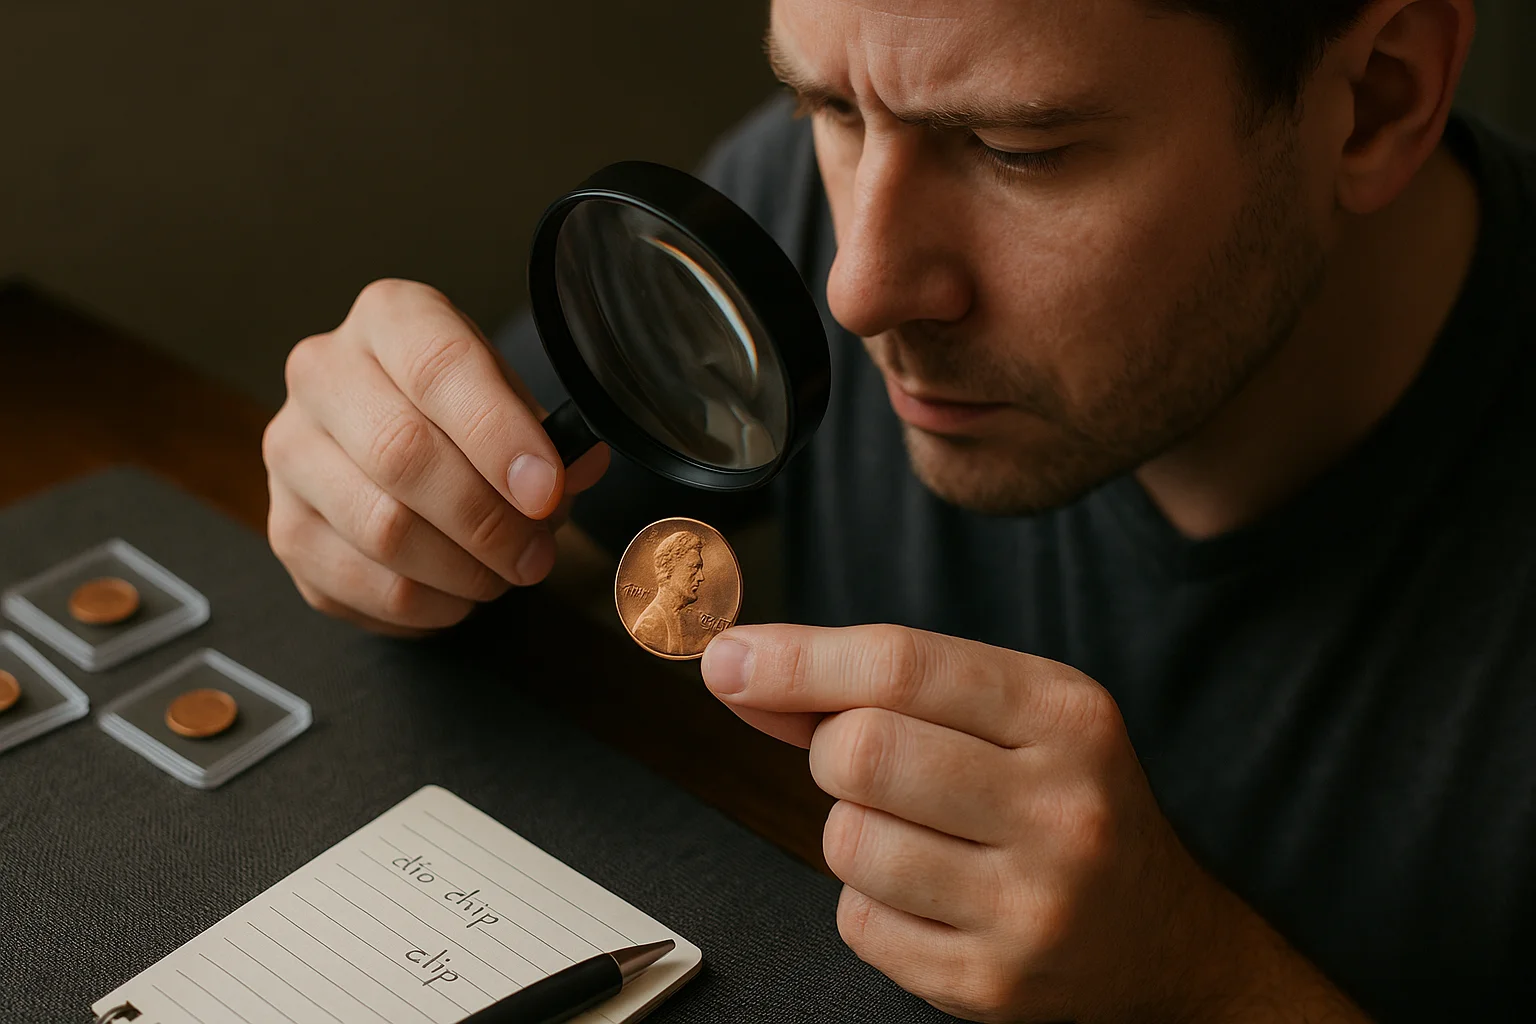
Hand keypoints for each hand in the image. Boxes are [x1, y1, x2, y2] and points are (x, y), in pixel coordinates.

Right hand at [263, 279, 608, 634]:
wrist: (391, 433)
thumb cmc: (461, 412)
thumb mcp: (512, 399)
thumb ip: (548, 436)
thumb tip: (571, 475)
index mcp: (390, 319)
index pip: (439, 367)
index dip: (499, 435)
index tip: (545, 490)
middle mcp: (323, 373)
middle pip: (402, 454)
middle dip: (487, 520)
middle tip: (535, 553)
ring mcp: (291, 451)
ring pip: (380, 529)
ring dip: (462, 571)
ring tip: (503, 574)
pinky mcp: (283, 526)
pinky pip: (357, 585)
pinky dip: (425, 605)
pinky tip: (457, 595)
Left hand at [701, 624, 1367, 1022]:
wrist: (1160, 939)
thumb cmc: (1064, 802)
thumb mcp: (1010, 714)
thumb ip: (881, 685)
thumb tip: (743, 668)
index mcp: (1066, 715)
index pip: (900, 664)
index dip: (796, 659)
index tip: (730, 658)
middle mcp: (1060, 806)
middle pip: (861, 751)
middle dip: (831, 751)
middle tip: (867, 764)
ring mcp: (1030, 904)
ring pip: (848, 841)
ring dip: (850, 830)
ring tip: (916, 834)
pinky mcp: (992, 982)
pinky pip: (858, 921)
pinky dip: (868, 901)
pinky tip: (929, 893)